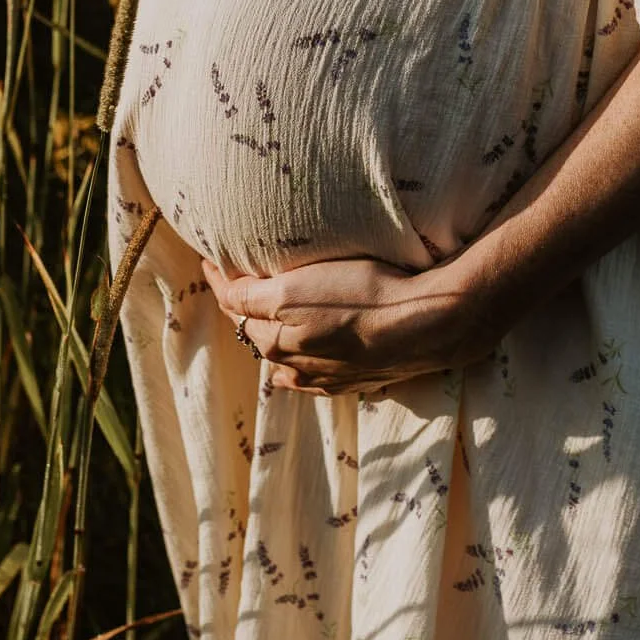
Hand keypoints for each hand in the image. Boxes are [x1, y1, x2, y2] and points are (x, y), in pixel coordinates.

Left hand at [198, 253, 504, 394]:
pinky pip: (315, 377)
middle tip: (234, 281)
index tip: (211, 260)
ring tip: (265, 317)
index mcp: (277, 340)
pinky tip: (296, 368)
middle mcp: (297, 363)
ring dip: (270, 336)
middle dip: (242, 309)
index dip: (222, 282)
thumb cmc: (363, 296)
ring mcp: (328, 375)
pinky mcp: (359, 378)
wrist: (428, 322)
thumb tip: (223, 292)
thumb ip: (252, 296)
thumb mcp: (295, 289)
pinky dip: (299, 367)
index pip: (236, 307)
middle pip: (257, 333)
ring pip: (285, 356)